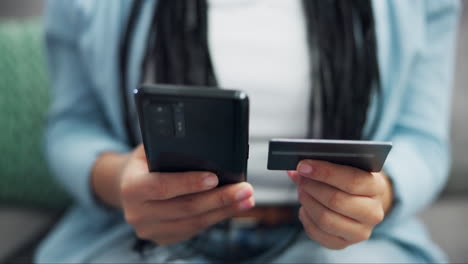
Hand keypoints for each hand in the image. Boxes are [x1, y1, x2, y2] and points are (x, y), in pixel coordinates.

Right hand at [92, 145, 254, 244]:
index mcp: (131, 186)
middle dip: (219, 199)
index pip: (163, 186)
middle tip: (244, 190)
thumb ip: (172, 149)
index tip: (215, 178)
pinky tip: (231, 209)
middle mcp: (137, 212)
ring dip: (224, 211)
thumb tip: (209, 149)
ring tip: (246, 200)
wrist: (127, 185)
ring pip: (194, 222)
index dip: (190, 183)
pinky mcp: (162, 238)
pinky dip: (215, 218)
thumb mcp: (151, 148)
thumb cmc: (145, 163)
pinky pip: (194, 230)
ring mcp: (149, 229)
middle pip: (185, 208)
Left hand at [287, 160, 392, 249]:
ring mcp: (359, 232)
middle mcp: (373, 213)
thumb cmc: (351, 179)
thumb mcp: (348, 166)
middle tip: (299, 176)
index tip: (303, 166)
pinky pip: (317, 233)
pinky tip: (304, 207)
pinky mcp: (343, 244)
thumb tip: (301, 167)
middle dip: (311, 186)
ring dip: (307, 201)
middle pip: (336, 200)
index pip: (351, 180)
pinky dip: (306, 218)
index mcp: (377, 188)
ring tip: (301, 190)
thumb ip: (330, 164)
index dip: (324, 172)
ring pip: (325, 219)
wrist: (362, 201)